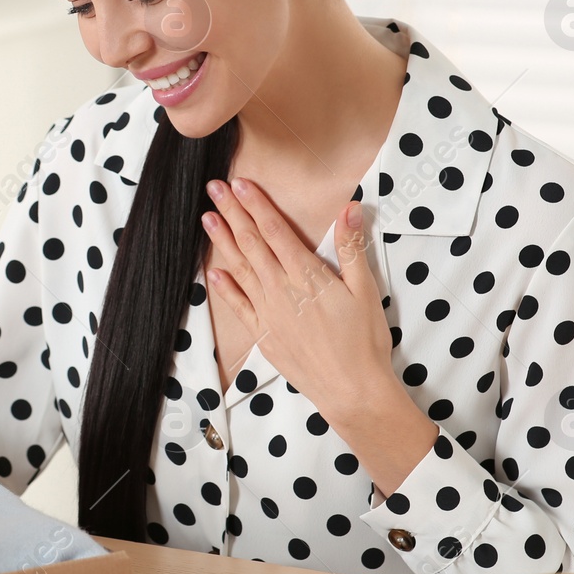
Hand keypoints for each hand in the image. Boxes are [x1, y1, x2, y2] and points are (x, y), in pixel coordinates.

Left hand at [200, 178, 435, 494]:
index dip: (256, 205)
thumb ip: (352, 248)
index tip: (239, 184)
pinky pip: (238, 306)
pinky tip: (213, 271)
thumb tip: (351, 208)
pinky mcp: (264, 334)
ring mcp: (268, 313)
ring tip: (207, 218)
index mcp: (307, 276)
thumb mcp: (366, 290)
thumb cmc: (364, 341)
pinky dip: (225, 287)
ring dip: (223, 242)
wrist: (351, 389)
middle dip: (233, 213)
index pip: (275, 231)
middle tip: (213, 188)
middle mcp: (281, 290)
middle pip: (252, 244)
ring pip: (240, 269)